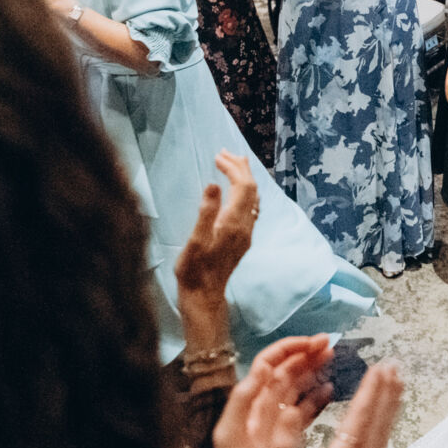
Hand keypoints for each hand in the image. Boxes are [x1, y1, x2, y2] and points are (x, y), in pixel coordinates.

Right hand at [174, 150, 258, 301]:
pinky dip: (245, 191)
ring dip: (245, 178)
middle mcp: (245, 226)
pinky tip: (237, 191)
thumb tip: (215, 184)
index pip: (242, 186)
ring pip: (253, 198)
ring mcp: (246, 233)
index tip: (218, 156)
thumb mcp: (195, 240)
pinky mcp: (243, 239)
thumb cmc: (194, 269)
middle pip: (251, 189)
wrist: (204, 295)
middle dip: (241, 168)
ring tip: (234, 163)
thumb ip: (206, 211)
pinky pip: (251, 207)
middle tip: (226, 152)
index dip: (232, 168)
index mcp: (233, 223)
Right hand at [233, 357, 403, 447]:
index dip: (370, 393)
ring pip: (381, 445)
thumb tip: (290, 409)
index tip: (381, 367)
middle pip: (377, 430)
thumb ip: (281, 447)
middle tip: (395, 368)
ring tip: (394, 390)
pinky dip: (380, 437)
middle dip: (386, 397)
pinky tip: (378, 431)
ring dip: (387, 415)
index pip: (358, 422)